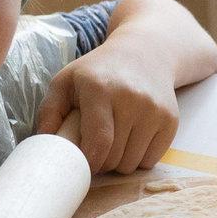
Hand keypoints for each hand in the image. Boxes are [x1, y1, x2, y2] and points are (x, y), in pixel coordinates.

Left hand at [40, 45, 178, 171]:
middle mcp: (131, 99)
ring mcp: (155, 110)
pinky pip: (151, 160)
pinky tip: (133, 138)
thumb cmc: (100, 71)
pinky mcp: (171, 121)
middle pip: (114, 157)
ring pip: (132, 164)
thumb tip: (46, 146)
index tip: (80, 164)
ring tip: (115, 141)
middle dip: (101, 162)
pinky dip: (139, 158)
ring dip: (119, 162)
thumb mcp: (67, 80)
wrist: (146, 53)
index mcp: (100, 89)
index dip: (88, 162)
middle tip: (95, 148)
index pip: (98, 142)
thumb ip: (49, 111)